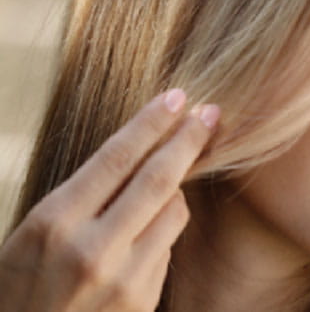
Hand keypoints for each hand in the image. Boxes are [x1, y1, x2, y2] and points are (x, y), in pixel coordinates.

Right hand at [0, 89, 219, 311]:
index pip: (116, 156)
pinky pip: (169, 245)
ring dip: (176, 188)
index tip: (177, 97)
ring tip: (162, 184)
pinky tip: (144, 234)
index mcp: (54, 222)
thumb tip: (145, 150)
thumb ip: (86, 193)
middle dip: (189, 138)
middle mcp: (90, 250)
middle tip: (210, 112)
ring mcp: (121, 280)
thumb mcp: (35, 231)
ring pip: (174, 209)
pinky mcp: (142, 302)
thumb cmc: (22, 286)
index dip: (152, 122)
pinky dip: (164, 227)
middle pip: (158, 178)